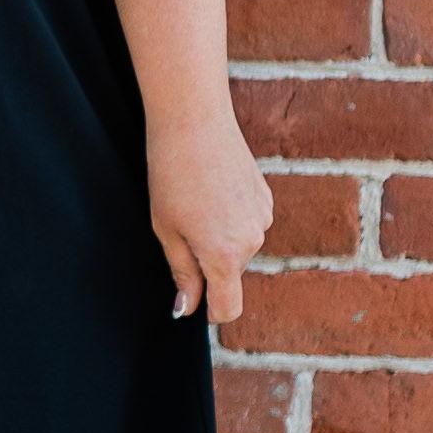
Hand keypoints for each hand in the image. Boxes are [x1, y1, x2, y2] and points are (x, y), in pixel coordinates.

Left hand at [150, 109, 270, 321]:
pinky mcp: (266, 198)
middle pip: (229, 273)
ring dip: (218, 237)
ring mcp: (263, 218)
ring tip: (195, 202)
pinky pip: (246, 223)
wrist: (194, 120)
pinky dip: (230, 216)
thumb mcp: (166, 230)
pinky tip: (212, 188)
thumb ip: (182, 273)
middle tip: (179, 224)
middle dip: (207, 261)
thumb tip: (186, 309)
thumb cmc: (171, 175)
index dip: (210, 312)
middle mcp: (252, 242)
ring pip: (238, 246)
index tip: (195, 303)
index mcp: (225, 256)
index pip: (228, 308)